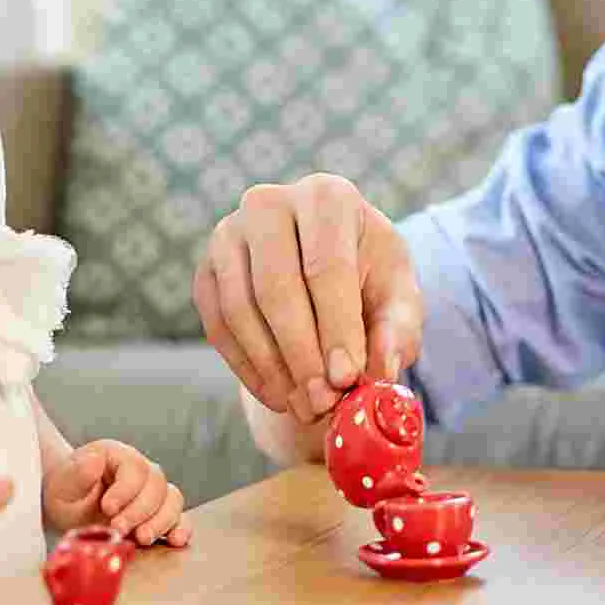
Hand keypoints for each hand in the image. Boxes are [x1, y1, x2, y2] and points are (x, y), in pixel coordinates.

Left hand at [42, 440, 190, 546]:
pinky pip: (178, 518)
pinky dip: (180, 528)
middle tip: (118, 528)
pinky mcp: (157, 515)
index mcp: (119, 456)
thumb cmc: (66, 493)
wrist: (68, 508)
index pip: (135, 468)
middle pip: (157, 485)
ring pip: (172, 500)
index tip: (107, 508)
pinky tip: (175, 540)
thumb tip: (94, 460)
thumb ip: (77, 472)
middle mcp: (142, 471)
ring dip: (160, 522)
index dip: (125, 490)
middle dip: (139, 510)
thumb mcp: (63, 484)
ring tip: (141, 538)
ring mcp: (153, 493)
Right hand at [193, 174, 423, 420]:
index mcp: (327, 197)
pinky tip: (279, 396)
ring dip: (273, 368)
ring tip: (306, 407)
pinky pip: (218, 326)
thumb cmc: (370, 279)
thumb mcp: (399, 297)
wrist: (326, 270)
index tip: (346, 378)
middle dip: (301, 354)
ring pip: (241, 309)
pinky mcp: (205, 271)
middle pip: (276, 286)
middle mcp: (269, 203)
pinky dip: (248, 368)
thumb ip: (397, 331)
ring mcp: (228, 234)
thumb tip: (379, 372)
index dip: (336, 326)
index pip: (326, 265)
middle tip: (323, 402)